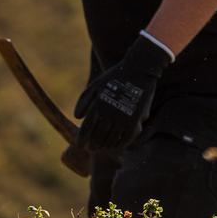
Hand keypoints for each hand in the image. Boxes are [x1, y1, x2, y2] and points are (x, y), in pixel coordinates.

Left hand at [75, 34, 172, 152]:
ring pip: (112, 140)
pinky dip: (121, 144)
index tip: (80, 145)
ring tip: (103, 147)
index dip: (81, 140)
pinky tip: (117, 145)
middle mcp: (110, 113)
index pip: (86, 131)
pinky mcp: (136, 119)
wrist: (140, 69)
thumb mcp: (95, 85)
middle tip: (91, 148)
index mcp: (97, 105)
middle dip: (93, 146)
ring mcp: (124, 117)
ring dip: (105, 146)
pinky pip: (127, 138)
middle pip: (98, 138)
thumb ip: (83, 101)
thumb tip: (77, 118)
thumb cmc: (115, 76)